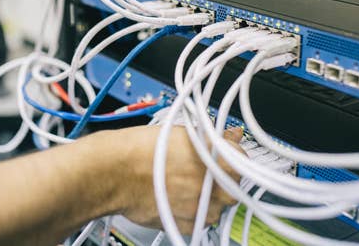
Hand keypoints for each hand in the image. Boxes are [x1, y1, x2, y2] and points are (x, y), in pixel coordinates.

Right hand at [103, 125, 243, 233]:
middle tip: (201, 172)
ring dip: (208, 198)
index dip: (230, 157)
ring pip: (217, 207)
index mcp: (218, 159)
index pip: (242, 159)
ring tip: (185, 186)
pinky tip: (176, 198)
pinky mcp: (188, 225)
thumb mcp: (184, 132)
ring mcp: (202, 208)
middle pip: (233, 186)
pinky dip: (192, 212)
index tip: (221, 157)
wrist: (115, 172)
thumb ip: (216, 138)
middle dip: (221, 180)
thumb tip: (231, 136)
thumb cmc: (142, 150)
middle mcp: (214, 186)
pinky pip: (199, 220)